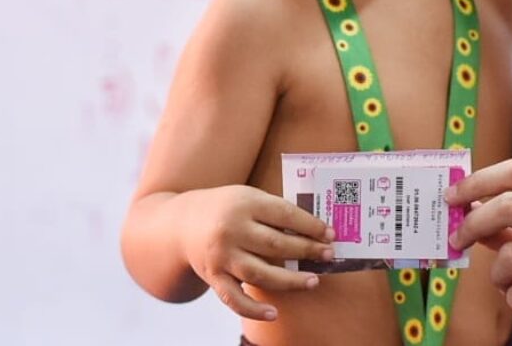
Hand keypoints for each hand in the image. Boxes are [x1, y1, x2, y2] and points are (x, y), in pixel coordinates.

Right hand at [179, 185, 334, 320]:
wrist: (180, 224)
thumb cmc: (226, 209)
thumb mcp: (248, 198)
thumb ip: (275, 212)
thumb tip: (315, 232)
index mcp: (245, 203)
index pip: (285, 215)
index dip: (310, 226)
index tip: (330, 234)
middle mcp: (231, 230)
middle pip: (275, 245)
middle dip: (306, 251)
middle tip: (328, 256)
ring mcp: (221, 256)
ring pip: (260, 274)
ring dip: (290, 281)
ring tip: (313, 281)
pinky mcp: (213, 277)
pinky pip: (234, 298)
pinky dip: (253, 309)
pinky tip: (274, 313)